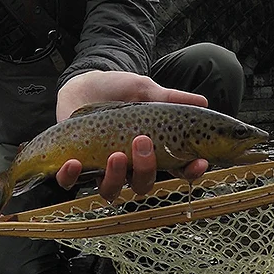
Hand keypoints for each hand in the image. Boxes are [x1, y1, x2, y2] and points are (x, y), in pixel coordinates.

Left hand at [54, 71, 209, 199]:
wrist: (84, 82)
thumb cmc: (118, 89)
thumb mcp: (145, 90)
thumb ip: (171, 98)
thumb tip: (203, 101)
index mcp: (151, 152)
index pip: (176, 170)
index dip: (190, 171)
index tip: (200, 162)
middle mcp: (128, 166)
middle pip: (143, 185)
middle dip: (146, 169)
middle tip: (142, 142)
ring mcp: (101, 169)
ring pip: (111, 190)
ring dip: (115, 177)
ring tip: (115, 155)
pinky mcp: (74, 167)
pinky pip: (71, 183)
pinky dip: (71, 177)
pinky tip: (72, 163)